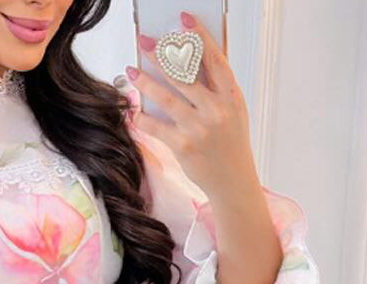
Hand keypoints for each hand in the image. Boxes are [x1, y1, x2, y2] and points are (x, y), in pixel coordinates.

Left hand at [126, 11, 258, 200]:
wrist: (233, 180)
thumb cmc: (231, 144)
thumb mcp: (234, 110)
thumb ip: (218, 87)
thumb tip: (196, 61)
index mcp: (230, 96)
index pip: (214, 59)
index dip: (198, 37)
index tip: (184, 21)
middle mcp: (215, 109)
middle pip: (184, 74)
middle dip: (161, 55)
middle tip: (145, 42)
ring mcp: (199, 128)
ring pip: (166, 97)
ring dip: (145, 82)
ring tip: (132, 71)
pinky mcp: (183, 146)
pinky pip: (156, 127)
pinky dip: (141, 117)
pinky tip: (132, 109)